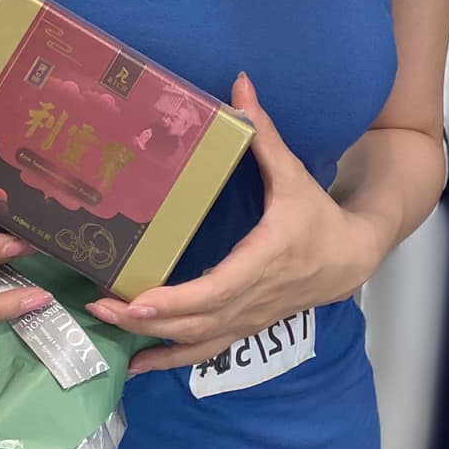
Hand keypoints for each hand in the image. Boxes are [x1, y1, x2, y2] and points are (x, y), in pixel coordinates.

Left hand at [86, 73, 385, 377]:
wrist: (350, 258)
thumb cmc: (316, 215)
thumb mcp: (292, 173)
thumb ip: (263, 132)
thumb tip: (240, 84)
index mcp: (263, 260)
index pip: (215, 290)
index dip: (175, 301)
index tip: (137, 302)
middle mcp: (253, 298)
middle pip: (194, 321)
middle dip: (145, 319)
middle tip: (99, 308)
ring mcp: (247, 319)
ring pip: (196, 341)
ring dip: (150, 341)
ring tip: (106, 329)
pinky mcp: (243, 327)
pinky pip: (203, 351)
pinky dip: (169, 360)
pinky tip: (135, 364)